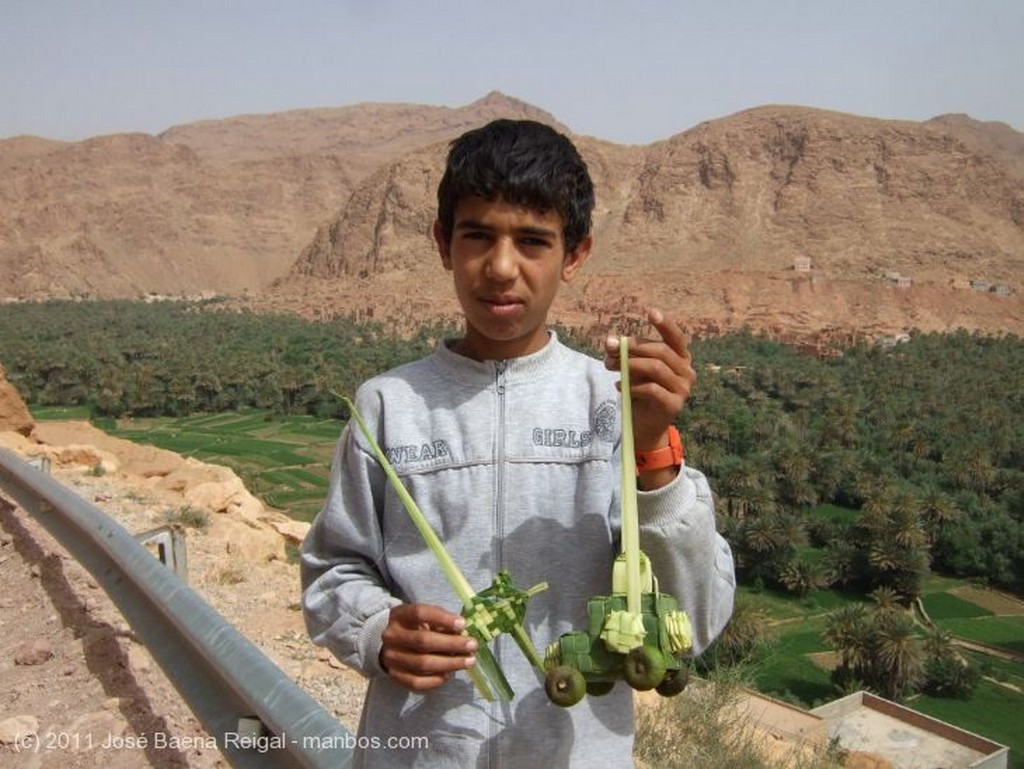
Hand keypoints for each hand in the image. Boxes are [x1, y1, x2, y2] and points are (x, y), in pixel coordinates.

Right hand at [379, 603, 477, 691]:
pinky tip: (449, 674)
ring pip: (422, 664)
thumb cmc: (415, 627)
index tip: (462, 624)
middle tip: (472, 645)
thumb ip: (442, 621)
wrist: (391, 644)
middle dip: (451, 644)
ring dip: (449, 663)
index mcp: (400, 615)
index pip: (420, 613)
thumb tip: (464, 631)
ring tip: (468, 661)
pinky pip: (417, 682)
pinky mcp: (395, 676)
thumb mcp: (425, 617)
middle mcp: (392, 636)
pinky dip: (436, 680)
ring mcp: (391, 658)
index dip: (442, 618)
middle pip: (423, 641)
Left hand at [605, 308, 694, 482]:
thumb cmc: (639, 393)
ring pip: (656, 368)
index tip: (651, 312)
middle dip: (632, 348)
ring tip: (611, 367)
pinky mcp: (674, 405)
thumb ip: (625, 355)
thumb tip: (610, 341)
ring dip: (629, 364)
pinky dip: (632, 386)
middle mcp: (687, 371)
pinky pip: (651, 388)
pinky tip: (620, 387)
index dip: (665, 324)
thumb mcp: (632, 370)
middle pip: (660, 351)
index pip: (676, 337)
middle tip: (610, 350)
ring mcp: (683, 389)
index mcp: (680, 358)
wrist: (643, 427)